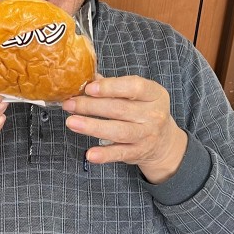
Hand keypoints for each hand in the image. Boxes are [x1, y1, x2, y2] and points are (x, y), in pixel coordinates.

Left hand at [63, 75, 187, 182]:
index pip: (134, 87)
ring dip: (92, 127)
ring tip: (71, 122)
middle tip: (69, 104)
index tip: (89, 88)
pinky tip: (90, 154)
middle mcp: (154, 114)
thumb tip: (87, 78)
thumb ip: (113, 86)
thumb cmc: (143, 111)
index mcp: (154, 94)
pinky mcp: (139, 152)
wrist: (164, 142)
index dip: (110, 87)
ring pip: (118, 131)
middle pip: (119, 109)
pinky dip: (105, 155)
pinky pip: (120, 154)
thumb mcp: (137, 95)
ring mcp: (147, 135)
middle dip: (91, 106)